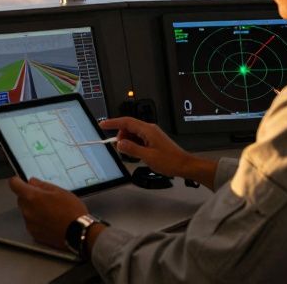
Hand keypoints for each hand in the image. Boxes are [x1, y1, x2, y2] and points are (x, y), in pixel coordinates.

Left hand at [8, 176, 88, 248]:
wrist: (78, 233)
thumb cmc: (72, 211)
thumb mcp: (60, 191)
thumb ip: (42, 185)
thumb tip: (32, 182)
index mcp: (32, 197)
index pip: (14, 184)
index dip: (17, 181)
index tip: (21, 181)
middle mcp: (27, 210)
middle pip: (20, 199)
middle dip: (29, 196)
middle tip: (45, 198)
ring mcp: (29, 223)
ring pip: (26, 211)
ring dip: (33, 209)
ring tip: (50, 211)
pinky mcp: (34, 234)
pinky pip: (31, 223)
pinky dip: (37, 220)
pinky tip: (50, 221)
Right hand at [100, 116, 215, 186]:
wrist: (184, 165)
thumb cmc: (169, 161)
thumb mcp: (148, 157)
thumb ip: (132, 149)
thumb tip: (119, 144)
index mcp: (147, 130)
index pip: (126, 122)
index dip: (113, 122)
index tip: (102, 124)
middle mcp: (149, 129)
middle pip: (129, 126)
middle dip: (121, 135)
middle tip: (120, 148)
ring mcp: (152, 134)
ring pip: (133, 133)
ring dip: (128, 141)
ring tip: (130, 153)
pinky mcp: (153, 139)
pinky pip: (139, 138)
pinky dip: (134, 144)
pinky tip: (136, 153)